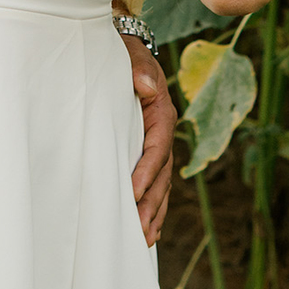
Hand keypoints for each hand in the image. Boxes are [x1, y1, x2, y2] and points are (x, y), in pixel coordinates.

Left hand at [120, 33, 175, 244]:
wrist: (125, 48)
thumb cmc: (124, 52)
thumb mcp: (131, 53)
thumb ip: (138, 68)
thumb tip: (146, 85)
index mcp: (162, 112)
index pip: (157, 147)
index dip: (146, 172)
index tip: (131, 193)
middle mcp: (164, 132)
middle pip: (162, 174)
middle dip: (151, 204)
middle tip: (139, 231)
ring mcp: (158, 144)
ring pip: (161, 184)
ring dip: (154, 212)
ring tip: (144, 239)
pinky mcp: (147, 151)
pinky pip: (155, 183)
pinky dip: (153, 205)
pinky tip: (147, 228)